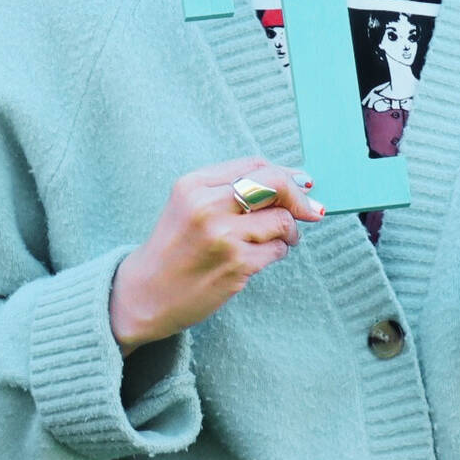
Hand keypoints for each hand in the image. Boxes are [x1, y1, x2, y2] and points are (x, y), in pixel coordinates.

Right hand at [109, 157, 324, 352]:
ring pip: (282, 221)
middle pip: (274, 185)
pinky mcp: (236, 266)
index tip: (304, 184)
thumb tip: (296, 180)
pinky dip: (278, 253)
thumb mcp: (191, 204)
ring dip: (290, 232)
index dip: (286, 173)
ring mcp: (222, 237)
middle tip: (313, 210)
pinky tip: (261, 258)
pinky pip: (277, 251)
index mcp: (194, 184)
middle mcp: (207, 206)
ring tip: (279, 240)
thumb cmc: (175, 246)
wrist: (145, 293)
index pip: (256, 165)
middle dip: (300, 197)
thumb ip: (233, 188)